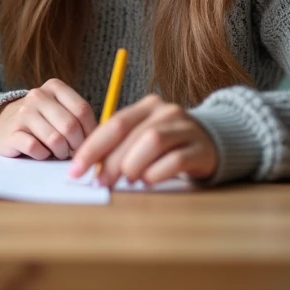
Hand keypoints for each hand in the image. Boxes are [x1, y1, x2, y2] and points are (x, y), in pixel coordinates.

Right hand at [0, 79, 97, 159]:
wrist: (0, 124)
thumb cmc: (39, 121)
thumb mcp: (59, 110)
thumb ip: (79, 118)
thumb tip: (102, 139)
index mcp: (54, 87)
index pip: (82, 109)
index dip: (91, 131)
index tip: (89, 142)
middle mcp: (37, 96)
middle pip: (70, 126)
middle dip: (76, 145)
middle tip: (73, 152)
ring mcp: (23, 114)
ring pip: (55, 140)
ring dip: (61, 152)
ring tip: (58, 152)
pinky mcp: (12, 133)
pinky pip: (36, 148)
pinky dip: (43, 155)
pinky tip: (41, 152)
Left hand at [67, 94, 217, 185]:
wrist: (214, 143)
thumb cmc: (169, 145)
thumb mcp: (143, 139)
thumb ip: (119, 148)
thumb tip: (90, 170)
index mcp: (146, 107)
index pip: (112, 124)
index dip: (91, 148)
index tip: (75, 170)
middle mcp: (165, 111)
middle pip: (129, 133)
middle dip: (109, 161)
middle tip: (100, 182)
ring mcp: (185, 128)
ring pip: (151, 141)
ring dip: (133, 165)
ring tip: (128, 181)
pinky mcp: (201, 148)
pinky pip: (175, 159)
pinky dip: (157, 173)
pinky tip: (149, 182)